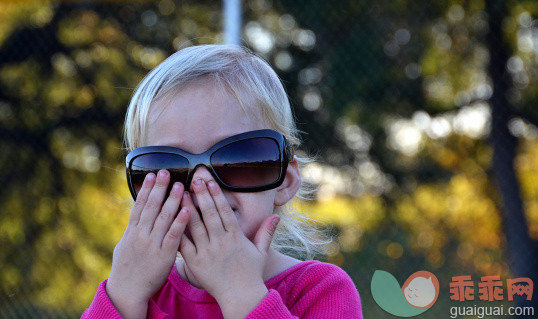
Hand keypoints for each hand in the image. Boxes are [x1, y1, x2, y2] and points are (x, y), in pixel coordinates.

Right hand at [106, 170, 190, 318]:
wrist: (128, 291)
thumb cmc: (127, 268)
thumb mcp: (124, 246)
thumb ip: (133, 230)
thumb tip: (136, 214)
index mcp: (131, 232)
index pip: (140, 205)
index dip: (146, 189)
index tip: (152, 174)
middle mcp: (141, 235)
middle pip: (151, 207)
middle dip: (160, 189)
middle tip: (167, 172)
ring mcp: (152, 244)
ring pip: (163, 218)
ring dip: (172, 200)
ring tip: (180, 185)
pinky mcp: (164, 255)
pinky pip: (173, 235)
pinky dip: (180, 222)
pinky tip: (187, 209)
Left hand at [179, 179, 279, 318]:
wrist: (240, 297)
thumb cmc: (251, 274)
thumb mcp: (261, 252)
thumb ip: (266, 232)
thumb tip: (276, 216)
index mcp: (236, 237)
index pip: (225, 211)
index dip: (217, 195)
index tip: (210, 181)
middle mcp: (221, 242)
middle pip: (209, 214)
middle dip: (202, 195)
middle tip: (194, 179)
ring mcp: (207, 252)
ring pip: (196, 226)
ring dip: (188, 208)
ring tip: (181, 193)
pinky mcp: (196, 263)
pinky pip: (185, 244)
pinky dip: (179, 231)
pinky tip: (172, 218)